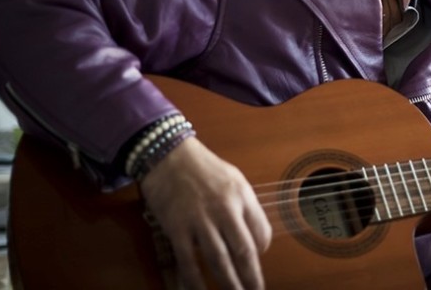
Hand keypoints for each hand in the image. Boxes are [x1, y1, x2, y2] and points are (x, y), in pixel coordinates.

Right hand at [139, 137, 272, 288]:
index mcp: (241, 196)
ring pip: (219, 261)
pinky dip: (194, 282)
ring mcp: (200, 220)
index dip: (262, 251)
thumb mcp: (233, 178)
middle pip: (244, 252)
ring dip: (229, 284)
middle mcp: (224, 209)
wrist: (167, 154)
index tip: (257, 261)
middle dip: (252, 278)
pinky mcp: (177, 228)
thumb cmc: (202, 166)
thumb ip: (245, 205)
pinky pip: (188, 261)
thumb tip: (253, 235)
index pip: (261, 232)